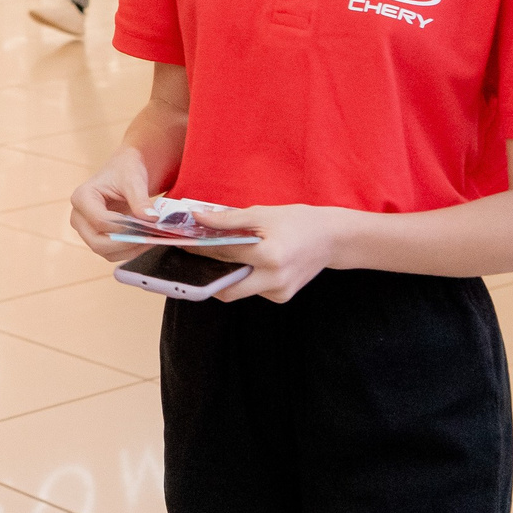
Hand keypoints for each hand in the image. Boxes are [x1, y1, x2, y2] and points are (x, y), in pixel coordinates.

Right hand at [67, 147, 155, 260]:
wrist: (124, 171)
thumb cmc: (125, 170)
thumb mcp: (134, 180)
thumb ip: (140, 200)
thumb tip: (152, 219)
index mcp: (82, 197)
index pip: (99, 221)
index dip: (122, 227)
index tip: (145, 226)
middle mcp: (79, 216)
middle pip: (97, 242)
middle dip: (125, 243)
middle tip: (149, 237)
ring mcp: (86, 229)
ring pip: (105, 252)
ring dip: (130, 250)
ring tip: (151, 239)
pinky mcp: (97, 237)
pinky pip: (112, 253)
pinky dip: (130, 251)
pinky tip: (146, 241)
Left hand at [203, 204, 344, 303]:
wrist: (331, 238)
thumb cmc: (297, 221)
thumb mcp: (262, 214)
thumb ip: (227, 220)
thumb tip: (196, 218)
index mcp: (270, 255)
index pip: (224, 254)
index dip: (199, 249)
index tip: (181, 244)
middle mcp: (274, 279)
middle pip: (225, 287)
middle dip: (206, 276)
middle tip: (192, 262)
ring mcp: (279, 292)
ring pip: (239, 290)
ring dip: (225, 276)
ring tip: (217, 259)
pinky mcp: (282, 298)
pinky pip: (253, 291)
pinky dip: (244, 278)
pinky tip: (247, 264)